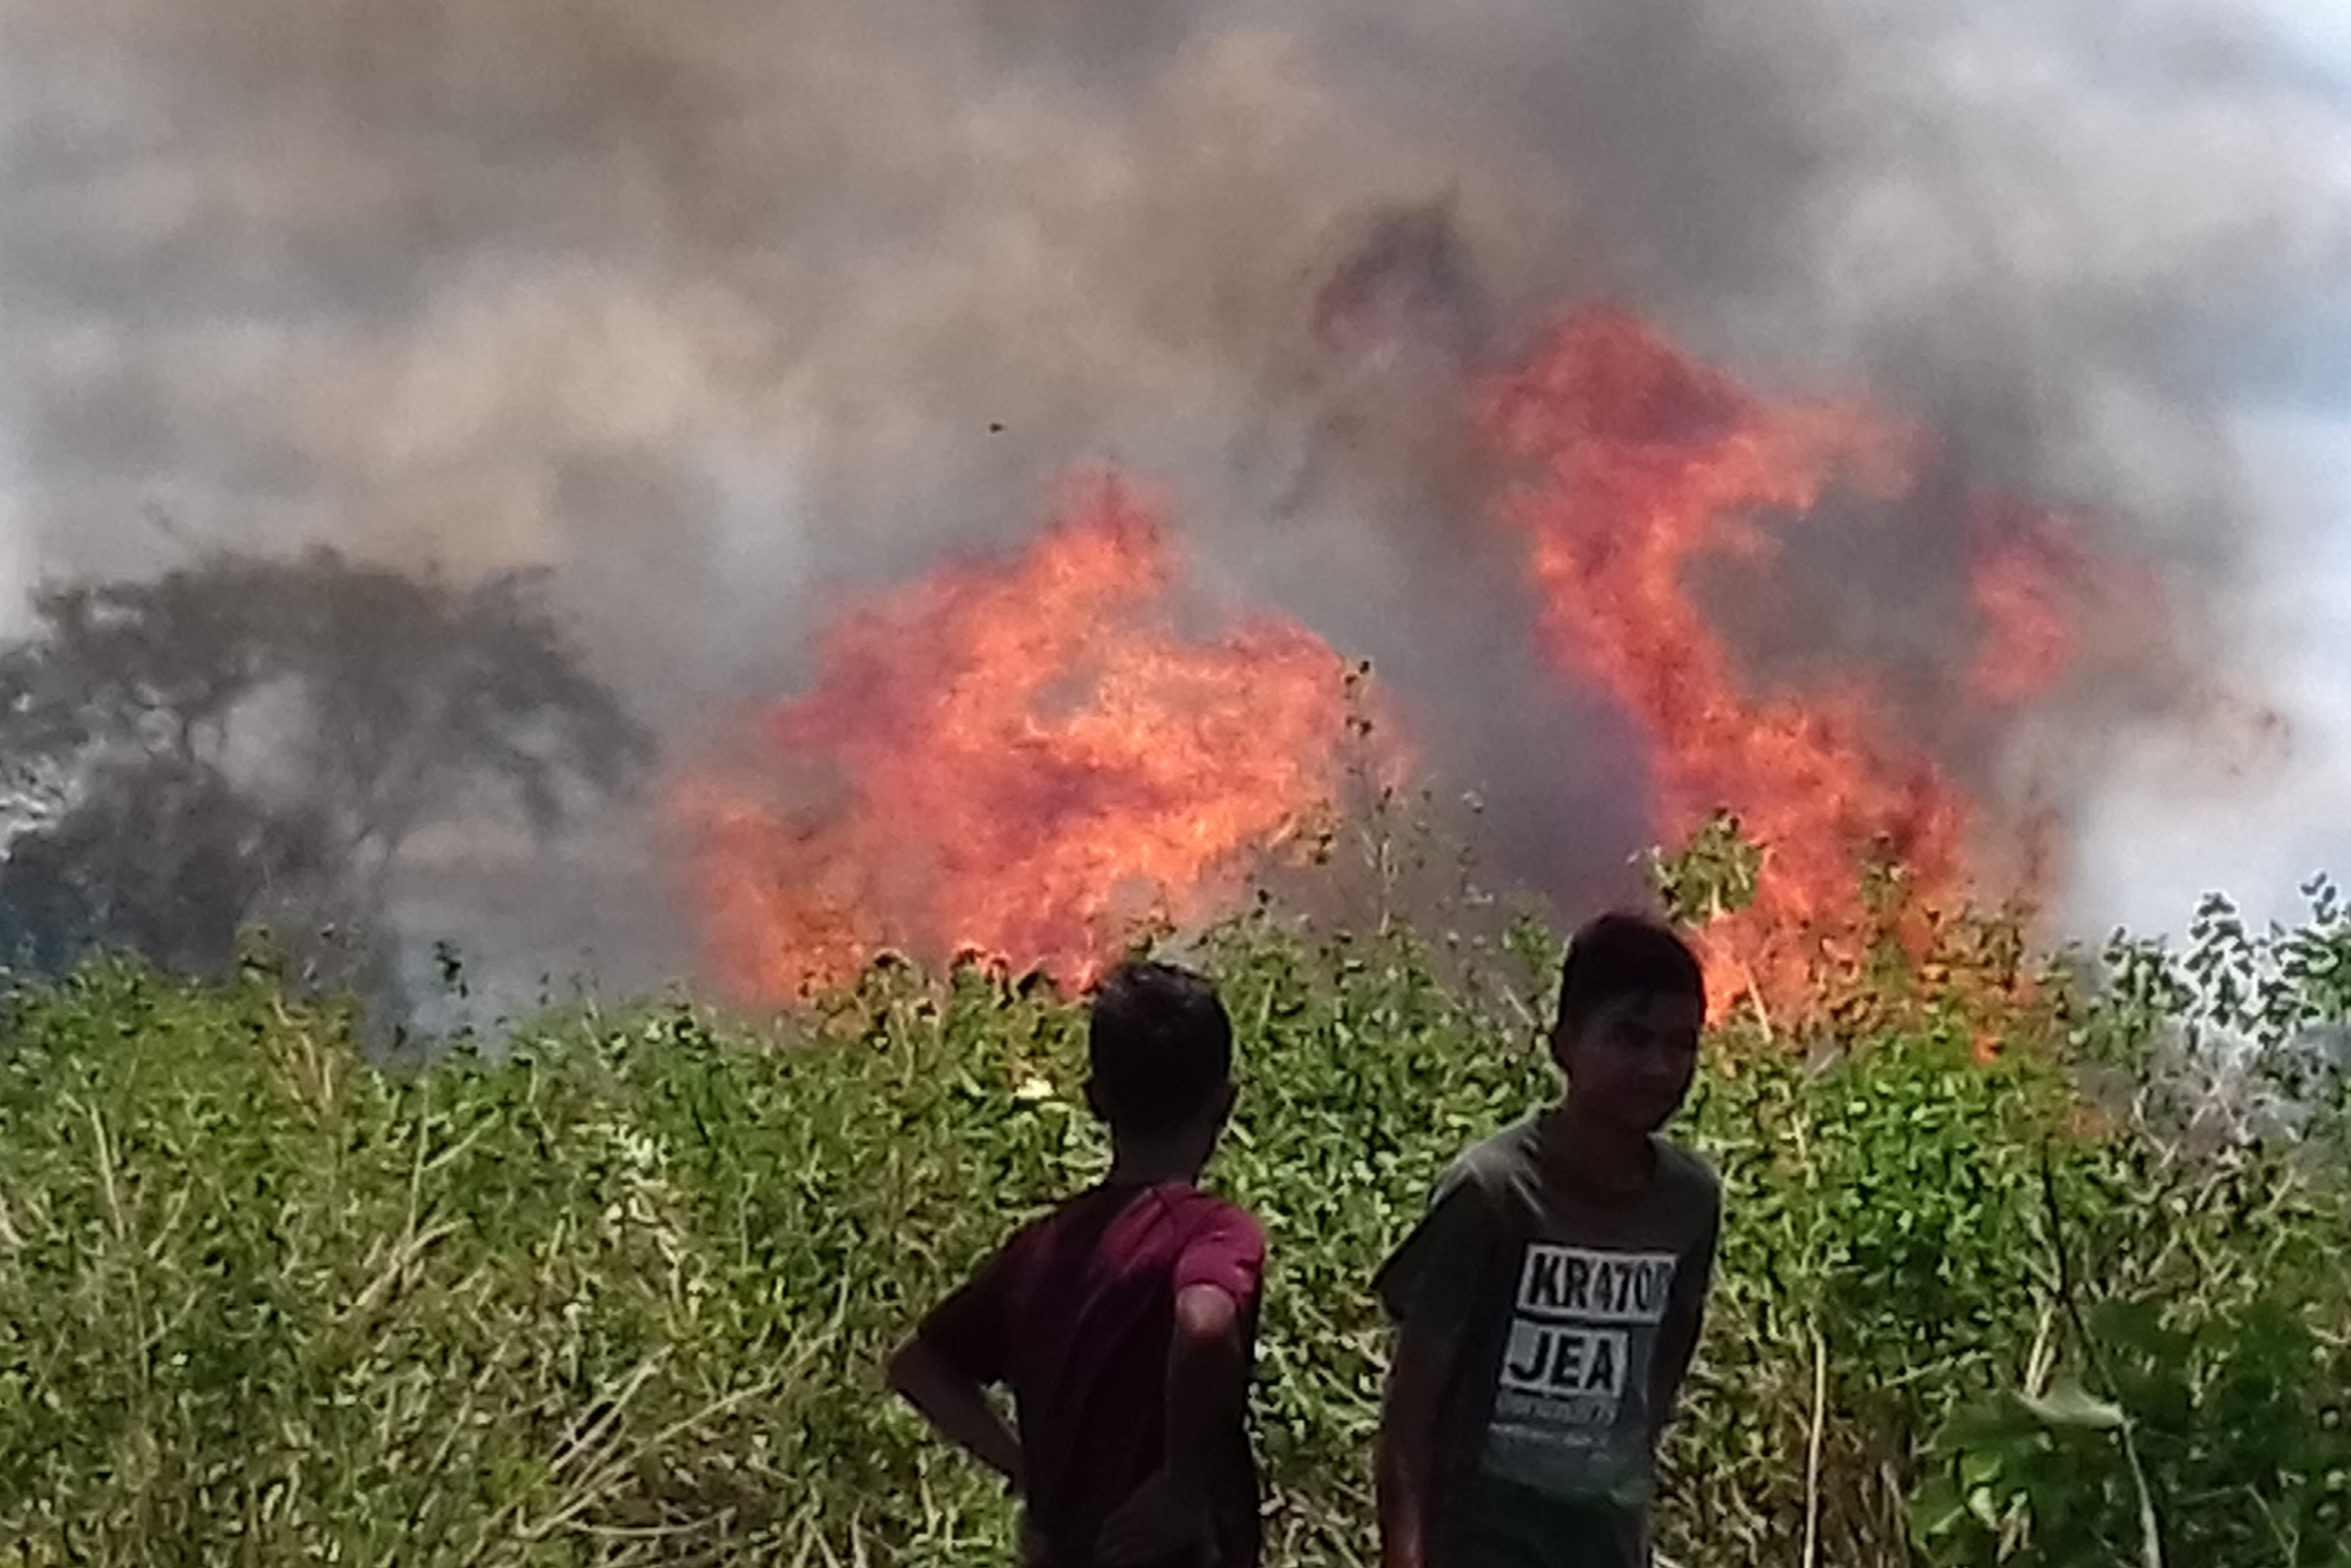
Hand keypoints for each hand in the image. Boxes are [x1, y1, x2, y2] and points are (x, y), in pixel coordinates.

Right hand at [1095, 1468, 1213, 1566]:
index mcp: (1161, 1542)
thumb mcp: (1206, 1529)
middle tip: (1098, 1558)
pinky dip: (1108, 1524)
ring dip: (1104, 1541)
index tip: (1111, 1565)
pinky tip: (1103, 1527)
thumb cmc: (1199, 1503)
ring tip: (1097, 1546)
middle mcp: (1145, 1533)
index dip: (1122, 1562)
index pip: (1135, 1557)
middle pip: (1121, 1547)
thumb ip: (1209, 1549)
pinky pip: (1116, 1517)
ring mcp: (1137, 1517)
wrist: (1185, 1476)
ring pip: (1115, 1533)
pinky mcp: (1133, 1502)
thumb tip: (1218, 1559)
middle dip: (1108, 1554)